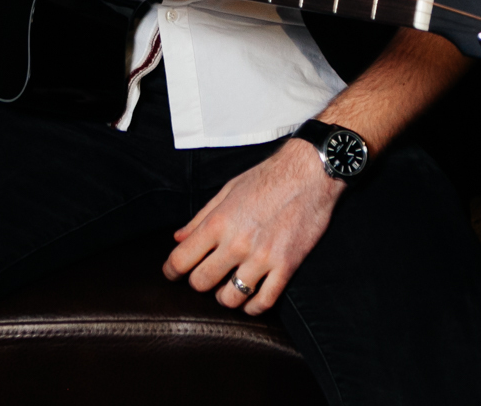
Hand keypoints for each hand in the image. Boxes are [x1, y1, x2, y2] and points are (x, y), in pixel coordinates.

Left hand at [162, 138, 341, 315]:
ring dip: (225, 297)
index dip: (171, 271)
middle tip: (205, 277)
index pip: (181, 259)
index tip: (172, 273)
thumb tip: (179, 238)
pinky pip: (265, 301)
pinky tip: (251, 300)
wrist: (309, 173)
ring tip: (228, 289)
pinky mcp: (287, 266)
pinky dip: (254, 307)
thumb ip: (201, 217)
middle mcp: (237, 243)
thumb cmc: (267, 178)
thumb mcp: (227, 190)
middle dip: (198, 283)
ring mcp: (263, 257)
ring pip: (231, 298)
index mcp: (218, 222)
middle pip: (201, 283)